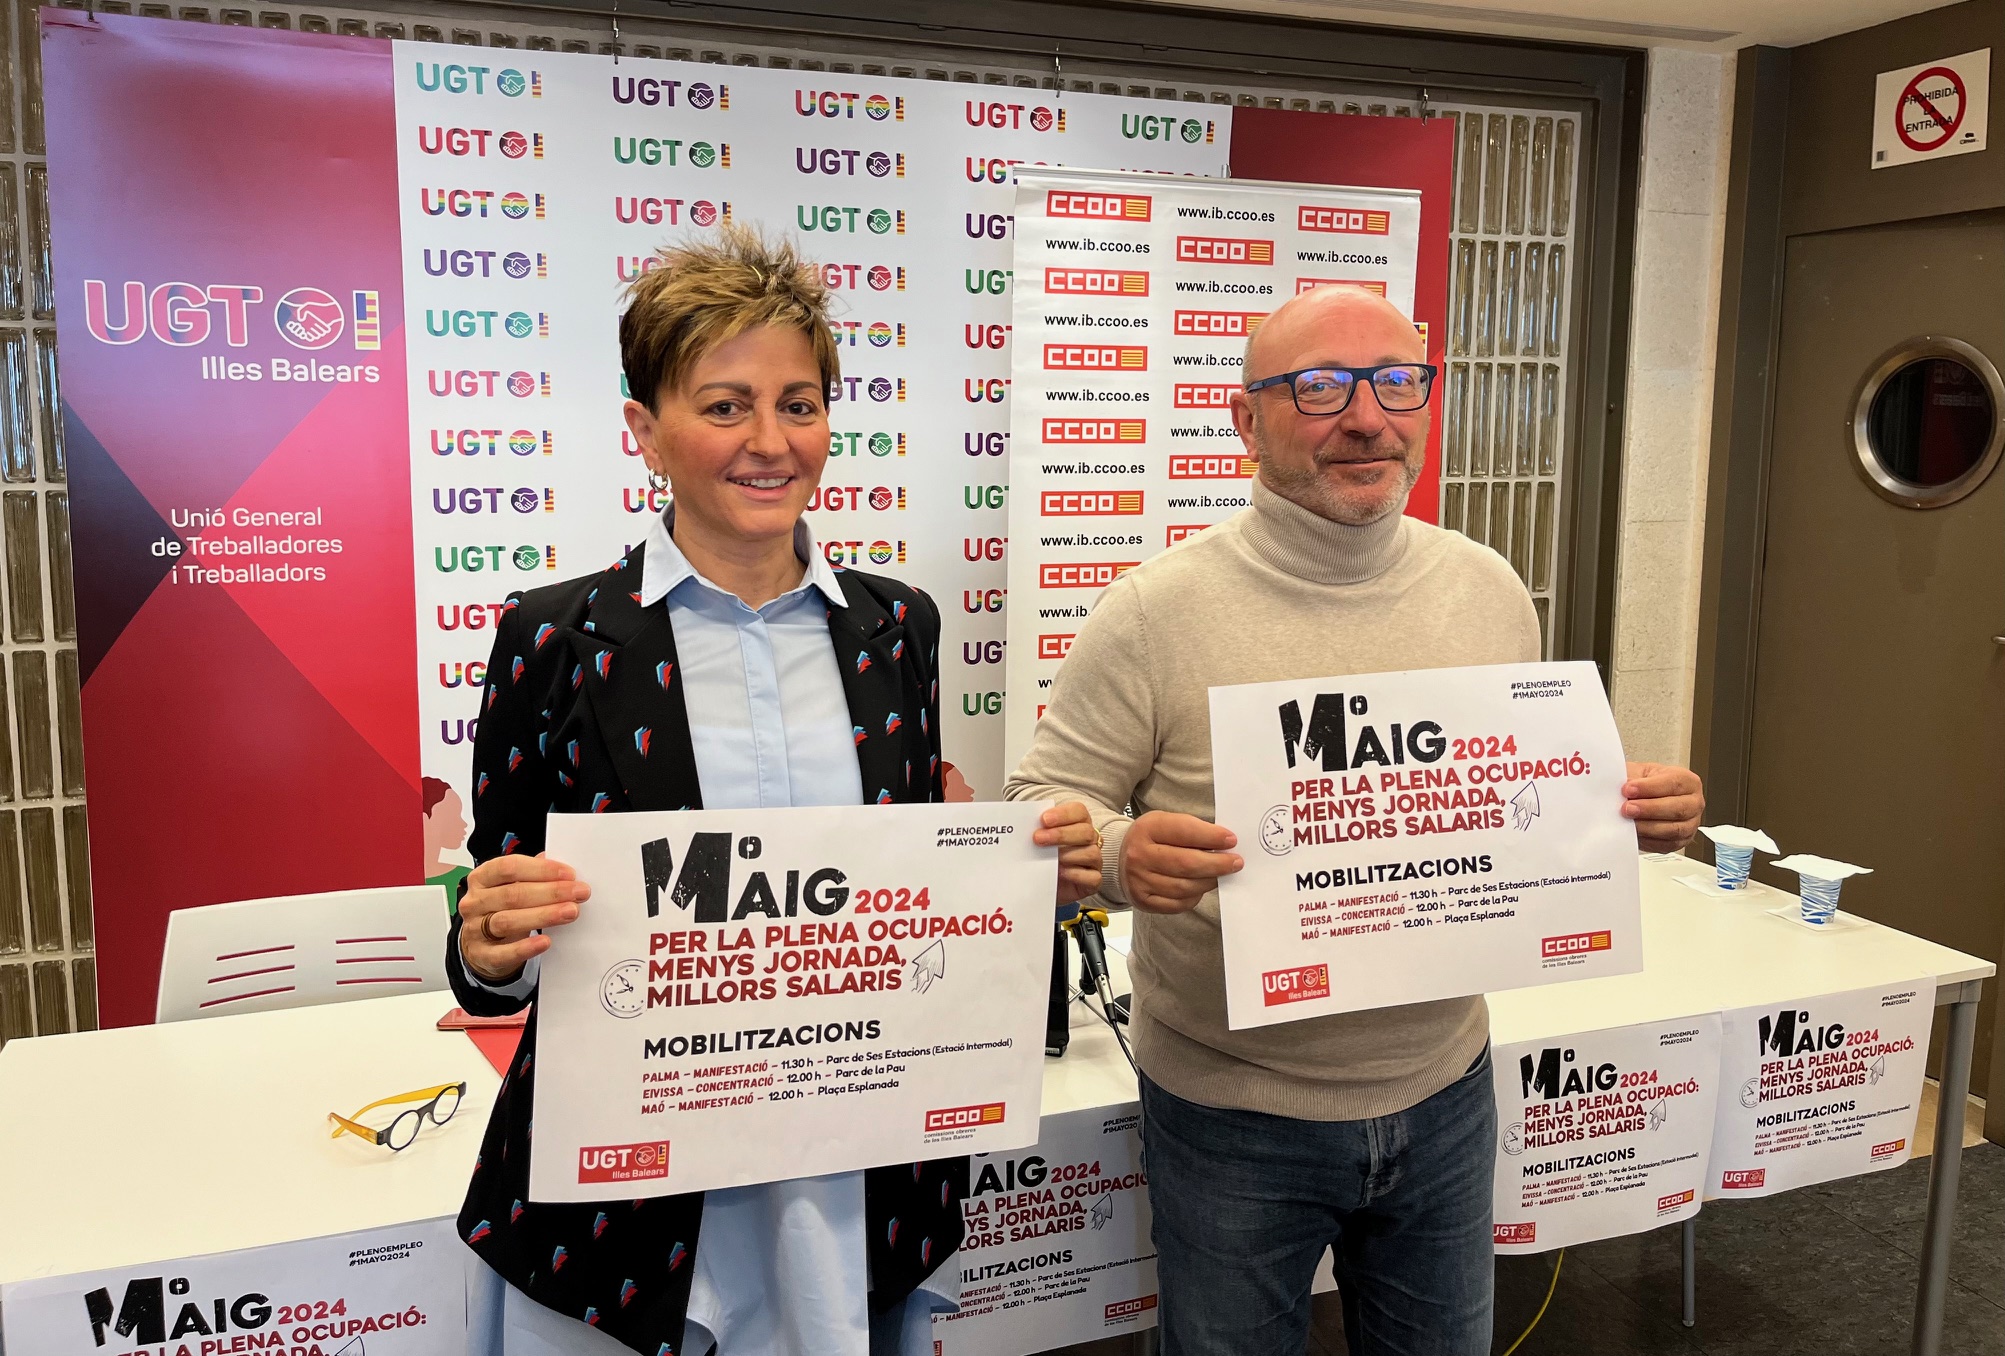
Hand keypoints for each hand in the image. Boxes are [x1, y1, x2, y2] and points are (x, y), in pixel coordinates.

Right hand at [459, 852, 590, 982]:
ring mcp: (474, 929)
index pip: (509, 868)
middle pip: (513, 895)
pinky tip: (545, 941)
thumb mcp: (511, 887)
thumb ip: (533, 875)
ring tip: (571, 912)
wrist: (481, 944)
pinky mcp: (481, 955)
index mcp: (481, 877)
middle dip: (551, 893)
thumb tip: (561, 869)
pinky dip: (525, 948)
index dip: (541, 870)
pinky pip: (503, 952)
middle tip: (579, 893)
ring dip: (543, 916)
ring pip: (508, 921)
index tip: (569, 874)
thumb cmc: (501, 909)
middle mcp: (475, 902)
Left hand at [1033, 801, 1103, 906]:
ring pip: (1091, 853)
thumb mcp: (1036, 840)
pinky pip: (1093, 877)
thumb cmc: (1040, 857)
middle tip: (1038, 839)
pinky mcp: (1093, 881)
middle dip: (1061, 834)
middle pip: (1086, 832)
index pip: (1079, 811)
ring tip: (1050, 858)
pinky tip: (1059, 872)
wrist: (1039, 884)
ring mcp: (1094, 861)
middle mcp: (1089, 840)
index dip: (1063, 814)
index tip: (1044, 819)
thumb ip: (1035, 829)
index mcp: (1078, 823)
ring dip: (1068, 855)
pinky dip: (1076, 874)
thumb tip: (1024, 822)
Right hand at [1118, 811, 1243, 913]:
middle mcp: (1139, 855)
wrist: (1119, 858)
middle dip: (1217, 864)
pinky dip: (1195, 896)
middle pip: (1186, 863)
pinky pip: (1178, 903)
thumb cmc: (1151, 839)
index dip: (1211, 837)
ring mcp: (1139, 880)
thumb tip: (1224, 845)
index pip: (1184, 832)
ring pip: (1185, 887)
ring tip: (1220, 875)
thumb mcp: (1165, 823)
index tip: (1231, 840)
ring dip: (1208, 881)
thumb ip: (1192, 830)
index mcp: (1147, 829)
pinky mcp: (1143, 900)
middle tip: (1235, 862)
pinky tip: (1200, 887)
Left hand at [1622, 762, 1703, 853]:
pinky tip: (1634, 832)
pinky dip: (1648, 840)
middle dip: (1649, 809)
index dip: (1649, 787)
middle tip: (1627, 808)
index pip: (1673, 783)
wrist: (1643, 799)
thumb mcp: (1639, 773)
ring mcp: (1689, 824)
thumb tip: (1616, 785)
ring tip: (1628, 821)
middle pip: (1677, 808)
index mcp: (1687, 781)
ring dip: (1647, 827)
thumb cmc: (1645, 784)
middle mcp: (1693, 803)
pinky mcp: (1680, 841)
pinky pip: (1666, 845)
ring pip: (1673, 829)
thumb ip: (1632, 778)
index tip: (1627, 789)